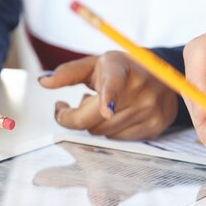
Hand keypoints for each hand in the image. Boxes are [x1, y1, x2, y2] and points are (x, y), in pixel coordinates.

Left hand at [38, 52, 177, 139]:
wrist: (163, 74)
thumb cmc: (120, 70)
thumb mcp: (95, 65)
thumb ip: (68, 73)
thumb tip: (42, 81)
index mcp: (119, 68)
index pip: (113, 84)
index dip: (108, 97)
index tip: (106, 109)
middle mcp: (138, 88)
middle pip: (92, 119)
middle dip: (74, 116)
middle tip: (73, 104)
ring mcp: (149, 109)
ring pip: (102, 133)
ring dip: (94, 123)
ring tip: (101, 106)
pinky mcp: (155, 126)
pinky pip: (118, 140)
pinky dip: (110, 130)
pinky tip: (116, 115)